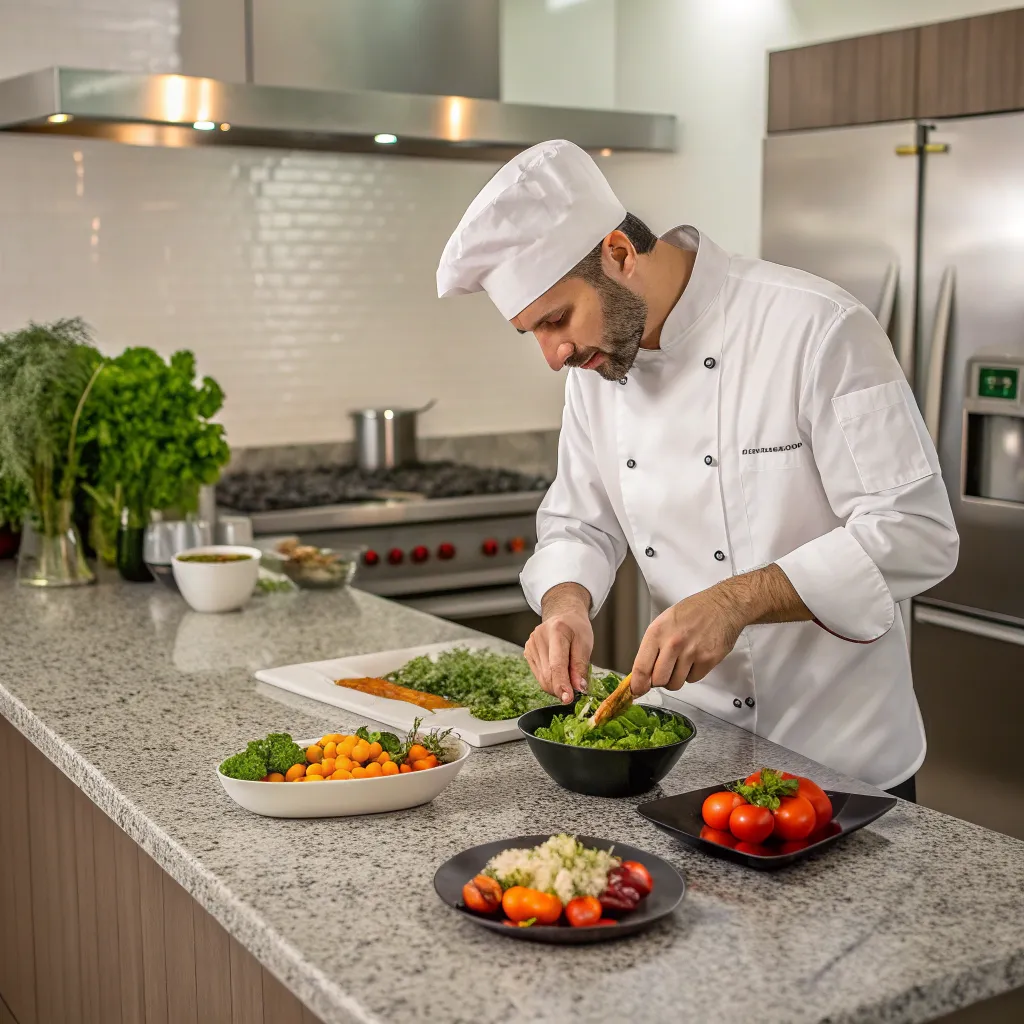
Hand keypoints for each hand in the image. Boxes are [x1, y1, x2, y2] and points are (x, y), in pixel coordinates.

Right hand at [525, 583, 592, 703]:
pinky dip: (550, 680)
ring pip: (542, 678)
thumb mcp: (585, 643)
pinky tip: (558, 671)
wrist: (563, 615)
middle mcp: (539, 638)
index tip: (568, 699)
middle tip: (574, 692)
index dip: (562, 684)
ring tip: (568, 678)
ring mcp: (530, 645)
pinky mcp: (527, 652)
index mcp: (556, 631)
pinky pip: (539, 675)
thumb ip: (581, 666)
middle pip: (547, 675)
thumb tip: (578, 688)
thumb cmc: (576, 628)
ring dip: (556, 686)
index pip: (557, 664)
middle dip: (561, 688)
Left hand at [630, 585, 746, 696]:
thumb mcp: (664, 622)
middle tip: (664, 672)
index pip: (641, 667)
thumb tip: (642, 673)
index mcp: (657, 632)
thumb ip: (653, 646)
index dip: (637, 684)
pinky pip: (693, 679)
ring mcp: (692, 652)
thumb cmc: (692, 612)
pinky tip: (695, 658)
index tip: (636, 691)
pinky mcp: (708, 660)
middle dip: (659, 680)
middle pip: (658, 680)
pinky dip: (692, 673)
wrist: (723, 605)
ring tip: (681, 662)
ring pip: (675, 683)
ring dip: (676, 678)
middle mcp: (673, 643)